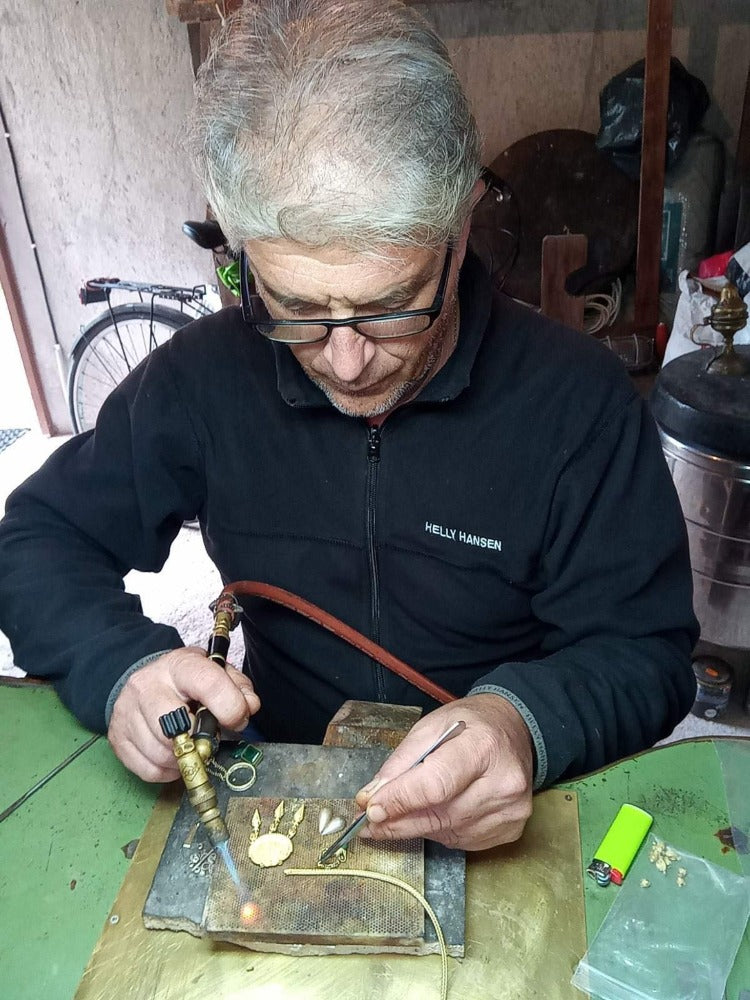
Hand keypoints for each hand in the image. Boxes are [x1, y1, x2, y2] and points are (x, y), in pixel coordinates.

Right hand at [108, 647, 259, 781]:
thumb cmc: (187, 682)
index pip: (208, 684)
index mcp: (179, 665)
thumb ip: (238, 688)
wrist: (146, 681)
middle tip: (208, 741)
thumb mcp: (216, 673)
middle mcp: (147, 685)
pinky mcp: (117, 738)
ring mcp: (127, 712)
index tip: (237, 720)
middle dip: (200, 741)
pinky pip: (149, 770)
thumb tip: (249, 706)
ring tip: (191, 748)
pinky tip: (174, 757)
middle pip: (176, 725)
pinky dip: (168, 771)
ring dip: (185, 760)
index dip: (230, 707)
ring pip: (162, 753)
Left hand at [355, 693, 533, 850]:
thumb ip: (401, 762)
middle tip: (368, 824)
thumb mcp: (431, 726)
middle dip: (398, 821)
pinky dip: (441, 830)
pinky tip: (436, 813)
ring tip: (399, 815)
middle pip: (440, 815)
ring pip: (447, 832)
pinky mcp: (511, 829)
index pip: (435, 784)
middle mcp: (504, 783)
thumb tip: (372, 797)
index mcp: (483, 746)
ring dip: (417, 827)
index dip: (400, 800)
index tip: (370, 809)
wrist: (516, 730)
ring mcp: (511, 810)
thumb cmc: (471, 724)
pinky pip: (462, 840)